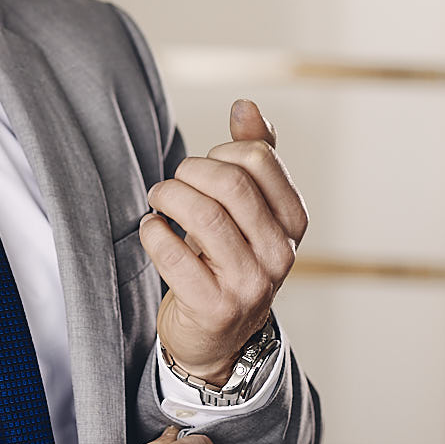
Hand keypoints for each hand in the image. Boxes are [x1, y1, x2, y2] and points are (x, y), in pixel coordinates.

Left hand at [140, 99, 307, 384]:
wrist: (217, 337)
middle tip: (173, 182)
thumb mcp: (249, 208)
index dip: (221, 151)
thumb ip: (253, 155)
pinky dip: (153, 233)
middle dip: (190, 172)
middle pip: (230, 183)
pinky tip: (151, 230)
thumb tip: (246, 105)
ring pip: (204, 215)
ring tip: (158, 200)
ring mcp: (250, 284)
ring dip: (168, 197)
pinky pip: (174, 254)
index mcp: (293, 221)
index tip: (205, 168)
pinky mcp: (215, 307)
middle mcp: (280, 253)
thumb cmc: (228, 258)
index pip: (258, 158)